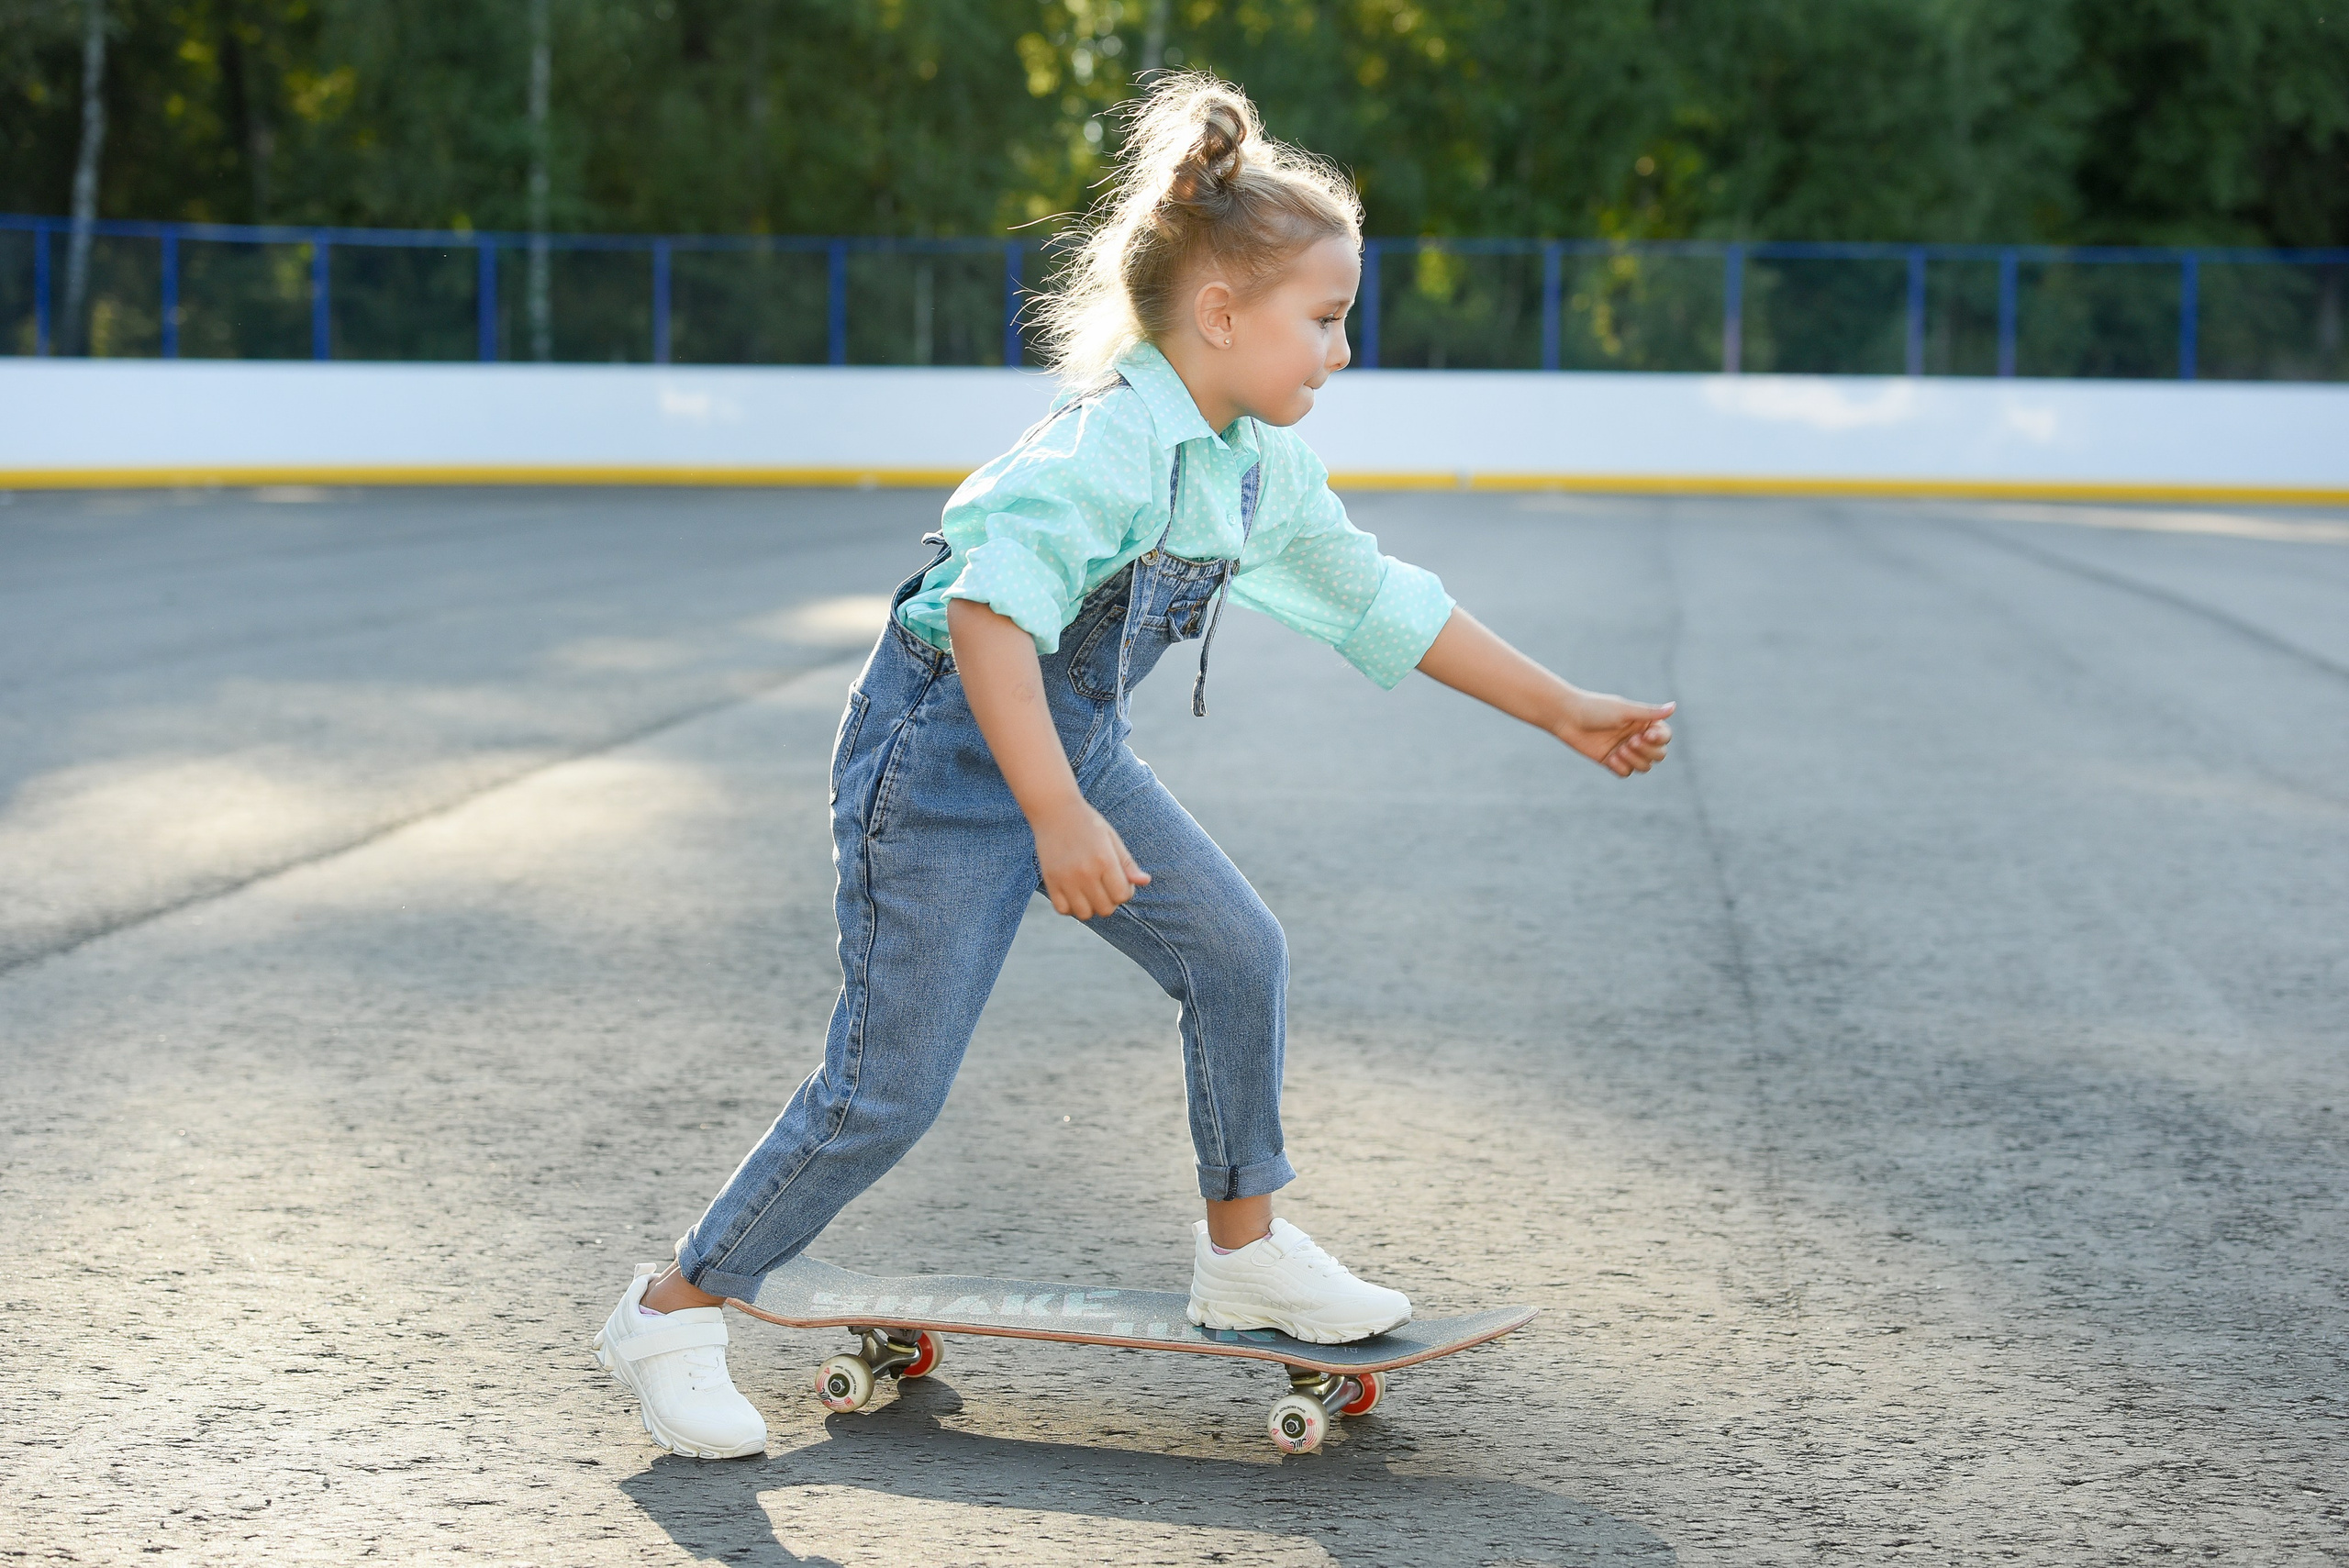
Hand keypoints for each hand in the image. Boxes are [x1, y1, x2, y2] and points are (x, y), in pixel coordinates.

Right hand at [1032, 797, 1149, 918]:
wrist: (1054, 810)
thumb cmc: (1087, 823)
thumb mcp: (1112, 838)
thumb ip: (1128, 863)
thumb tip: (1145, 881)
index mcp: (1104, 859)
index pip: (1122, 895)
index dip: (1126, 891)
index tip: (1120, 881)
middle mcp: (1085, 872)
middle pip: (1106, 908)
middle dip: (1110, 901)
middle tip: (1105, 885)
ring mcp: (1065, 878)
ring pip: (1085, 914)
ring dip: (1091, 906)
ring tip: (1090, 891)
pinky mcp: (1050, 881)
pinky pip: (1063, 909)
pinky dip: (1071, 907)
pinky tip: (1074, 893)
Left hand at [1555, 693, 1674, 776]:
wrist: (1568, 718)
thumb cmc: (1596, 709)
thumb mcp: (1625, 711)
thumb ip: (1649, 713)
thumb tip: (1674, 706)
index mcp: (1643, 723)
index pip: (1665, 737)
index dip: (1660, 739)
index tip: (1647, 734)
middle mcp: (1637, 737)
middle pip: (1659, 755)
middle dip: (1647, 751)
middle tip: (1630, 741)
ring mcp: (1625, 750)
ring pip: (1644, 767)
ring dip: (1635, 760)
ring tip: (1619, 749)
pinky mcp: (1612, 761)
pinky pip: (1626, 772)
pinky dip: (1620, 767)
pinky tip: (1610, 757)